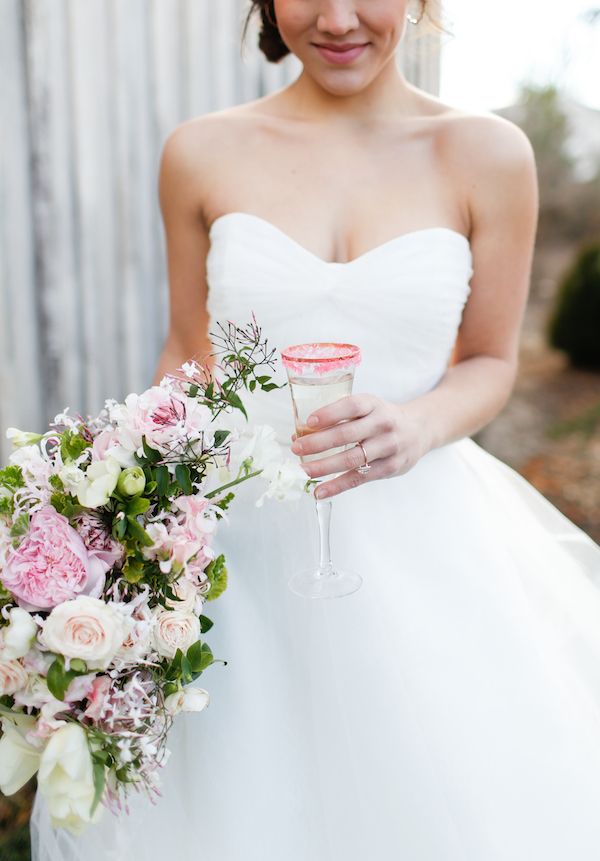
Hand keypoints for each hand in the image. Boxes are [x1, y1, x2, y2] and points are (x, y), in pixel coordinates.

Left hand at [290, 393, 433, 499]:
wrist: (419, 430)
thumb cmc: (382, 419)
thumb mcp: (367, 409)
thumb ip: (339, 419)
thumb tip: (300, 434)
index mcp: (373, 405)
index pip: (351, 406)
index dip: (330, 413)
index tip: (309, 421)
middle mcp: (382, 424)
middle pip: (347, 434)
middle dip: (318, 443)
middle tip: (296, 448)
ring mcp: (388, 447)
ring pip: (352, 459)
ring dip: (324, 466)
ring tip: (304, 470)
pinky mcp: (389, 467)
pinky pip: (359, 479)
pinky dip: (337, 486)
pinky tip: (320, 491)